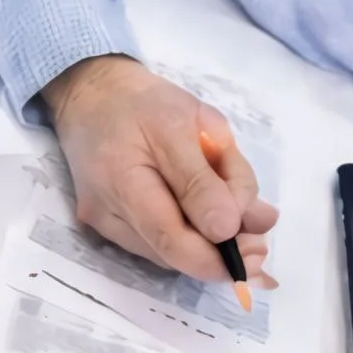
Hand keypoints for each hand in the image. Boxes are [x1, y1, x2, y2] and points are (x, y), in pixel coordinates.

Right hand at [41, 52, 276, 290]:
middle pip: (171, 252)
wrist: (92, 95)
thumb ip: (209, 179)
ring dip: (206, 244)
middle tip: (259, 242)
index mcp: (123, 176)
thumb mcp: (187, 122)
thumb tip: (235, 229)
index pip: (170, 238)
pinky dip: (187, 237)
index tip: (257, 251)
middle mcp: (106, 211)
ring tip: (238, 219)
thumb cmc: (144, 102)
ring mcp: (104, 222)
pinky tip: (206, 216)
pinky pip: (155, 244)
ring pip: (167, 252)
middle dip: (220, 253)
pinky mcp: (107, 226)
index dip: (216, 257)